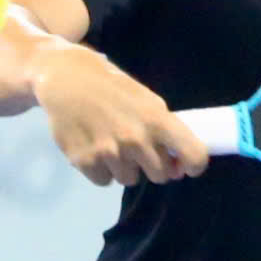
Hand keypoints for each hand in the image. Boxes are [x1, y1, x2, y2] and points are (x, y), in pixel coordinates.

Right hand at [29, 42, 208, 186]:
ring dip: (124, 167)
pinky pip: (104, 181)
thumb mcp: (146, 100)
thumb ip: (164, 129)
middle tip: (137, 147)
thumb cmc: (112, 87)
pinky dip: (101, 169)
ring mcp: (109, 152)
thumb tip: (177, 163)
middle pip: (160, 176)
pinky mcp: (85, 161)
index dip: (193, 165)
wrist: (66, 79)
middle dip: (153, 165)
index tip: (184, 166)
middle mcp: (136, 139)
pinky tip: (93, 146)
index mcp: (157, 119)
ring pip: (130, 179)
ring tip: (110, 141)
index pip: (193, 154)